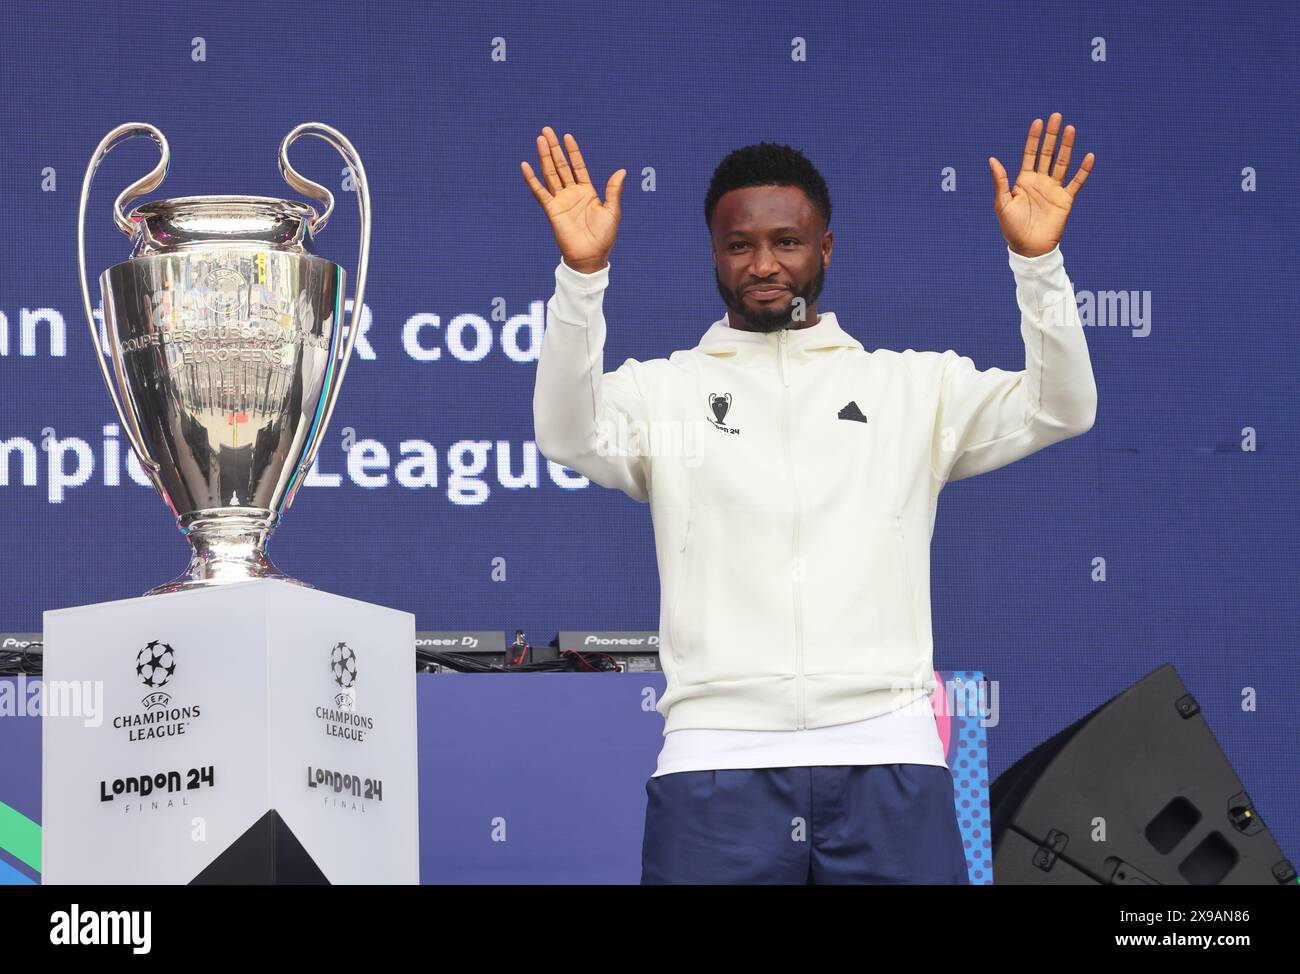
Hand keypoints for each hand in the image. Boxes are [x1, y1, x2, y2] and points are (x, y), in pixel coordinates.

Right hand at [521, 127, 625, 273]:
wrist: (591, 257)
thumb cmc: (604, 237)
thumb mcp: (612, 211)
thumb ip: (613, 190)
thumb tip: (622, 170)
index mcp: (587, 192)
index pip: (578, 166)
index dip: (573, 152)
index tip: (568, 136)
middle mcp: (572, 193)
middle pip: (561, 166)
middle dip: (555, 148)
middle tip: (547, 130)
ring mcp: (560, 201)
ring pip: (550, 174)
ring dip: (544, 157)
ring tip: (539, 140)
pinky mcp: (551, 210)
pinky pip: (539, 192)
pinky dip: (532, 179)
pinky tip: (525, 166)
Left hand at [988, 112, 1093, 257]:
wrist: (1029, 248)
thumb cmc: (1012, 228)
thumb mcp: (1002, 203)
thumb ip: (1000, 181)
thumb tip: (992, 159)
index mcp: (1024, 180)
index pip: (1030, 154)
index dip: (1034, 138)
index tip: (1038, 122)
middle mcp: (1040, 181)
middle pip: (1047, 153)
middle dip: (1051, 136)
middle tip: (1057, 116)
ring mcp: (1054, 189)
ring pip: (1062, 163)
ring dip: (1067, 146)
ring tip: (1070, 129)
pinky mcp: (1066, 199)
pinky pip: (1076, 182)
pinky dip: (1083, 170)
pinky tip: (1089, 156)